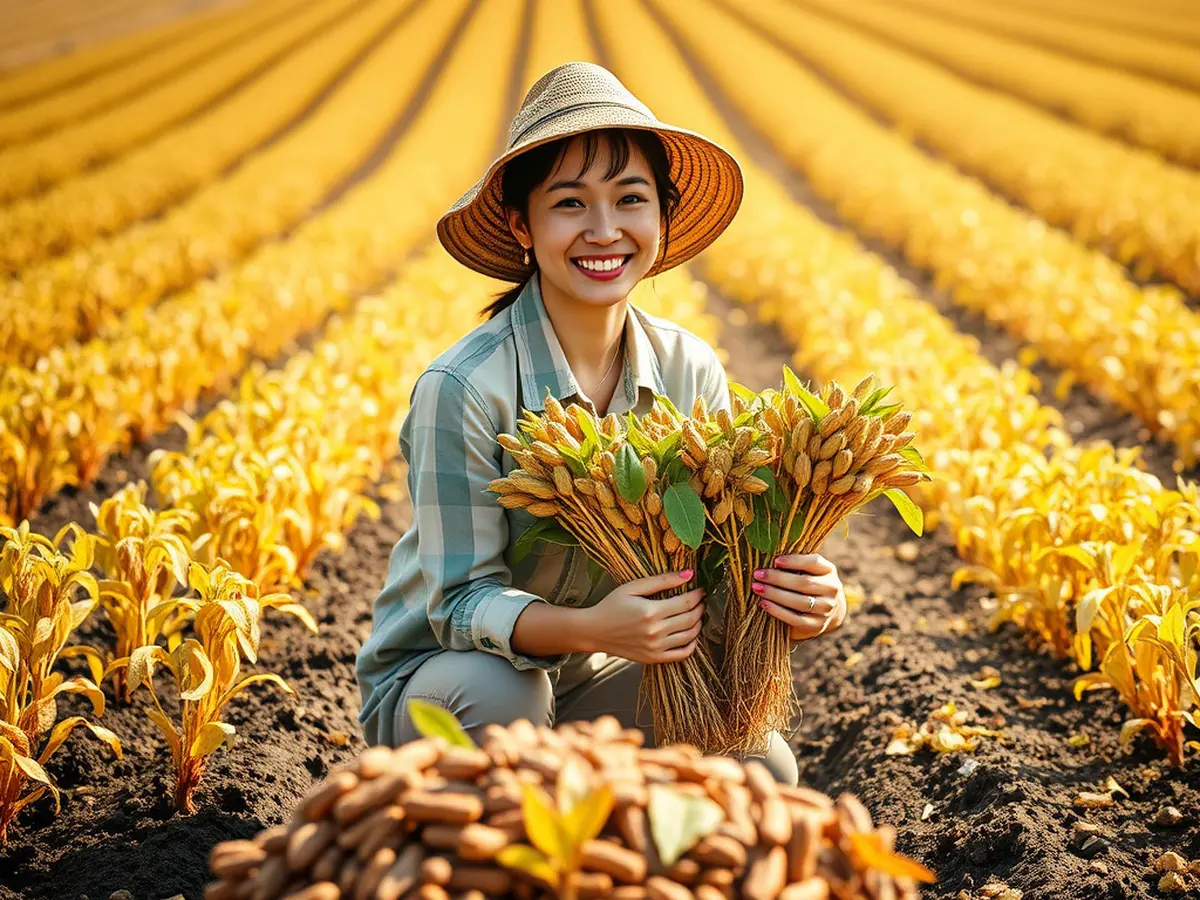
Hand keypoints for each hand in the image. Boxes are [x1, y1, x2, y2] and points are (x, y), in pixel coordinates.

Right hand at [579, 570, 705, 663]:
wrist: (594, 631)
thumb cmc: (612, 605)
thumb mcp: (633, 587)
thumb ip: (662, 580)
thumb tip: (689, 574)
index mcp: (651, 611)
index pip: (686, 602)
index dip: (697, 595)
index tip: (701, 589)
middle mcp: (655, 632)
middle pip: (690, 619)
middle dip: (700, 607)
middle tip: (700, 601)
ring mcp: (655, 647)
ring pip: (689, 636)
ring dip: (698, 624)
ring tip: (696, 615)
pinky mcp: (654, 658)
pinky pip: (682, 654)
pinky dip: (691, 645)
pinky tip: (690, 635)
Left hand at [751, 554, 845, 640]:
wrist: (824, 610)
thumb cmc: (807, 584)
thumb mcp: (807, 570)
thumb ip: (794, 564)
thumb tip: (769, 558)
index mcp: (829, 570)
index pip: (814, 562)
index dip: (794, 561)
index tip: (775, 560)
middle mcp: (831, 589)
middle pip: (804, 583)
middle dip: (777, 578)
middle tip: (758, 575)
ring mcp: (826, 609)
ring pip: (800, 601)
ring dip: (775, 594)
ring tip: (757, 588)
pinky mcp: (817, 625)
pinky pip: (796, 619)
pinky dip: (778, 611)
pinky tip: (764, 603)